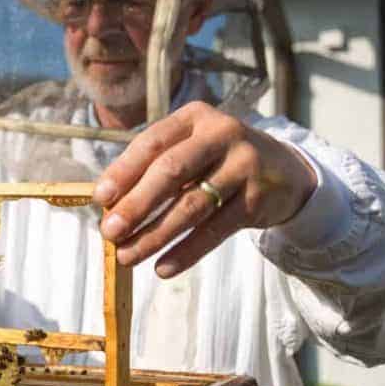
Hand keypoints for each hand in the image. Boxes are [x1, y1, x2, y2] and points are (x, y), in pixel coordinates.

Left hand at [92, 101, 316, 275]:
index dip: (123, 171)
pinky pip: (216, 230)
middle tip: (109, 231)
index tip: (100, 198)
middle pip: (171, 171)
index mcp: (194, 117)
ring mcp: (244, 164)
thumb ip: (153, 169)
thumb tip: (109, 205)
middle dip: (136, 204)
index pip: (152, 142)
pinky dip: (187, 252)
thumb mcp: (190, 150)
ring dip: (155, 234)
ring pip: (192, 205)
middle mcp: (221, 134)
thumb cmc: (216, 161)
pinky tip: (163, 268)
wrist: (284, 171)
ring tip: (128, 255)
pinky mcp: (258, 198)